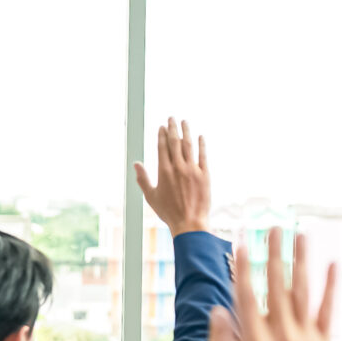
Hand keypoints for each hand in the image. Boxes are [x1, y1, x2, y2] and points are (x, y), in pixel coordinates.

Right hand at [133, 118, 212, 236]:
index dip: (162, 135)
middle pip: (175, 142)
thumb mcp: (151, 196)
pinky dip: (202, 145)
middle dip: (172, 128)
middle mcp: (178, 167)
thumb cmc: (168, 212)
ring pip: (189, 145)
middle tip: (172, 117)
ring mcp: (193, 170)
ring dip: (186, 131)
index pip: (162, 147)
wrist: (189, 223)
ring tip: (185, 121)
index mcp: (164, 171)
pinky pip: (203, 156)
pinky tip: (201, 136)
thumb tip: (136, 163)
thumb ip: (142, 179)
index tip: (162, 126)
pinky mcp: (205, 175)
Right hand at [209, 228, 337, 340]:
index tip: (242, 244)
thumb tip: (219, 308)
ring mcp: (305, 338)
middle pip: (277, 287)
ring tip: (302, 235)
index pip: (247, 297)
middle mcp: (281, 336)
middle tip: (274, 228)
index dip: (244, 269)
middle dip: (275, 254)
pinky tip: (332, 264)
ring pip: (303, 292)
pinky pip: (328, 309)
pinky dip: (331, 286)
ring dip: (302, 261)